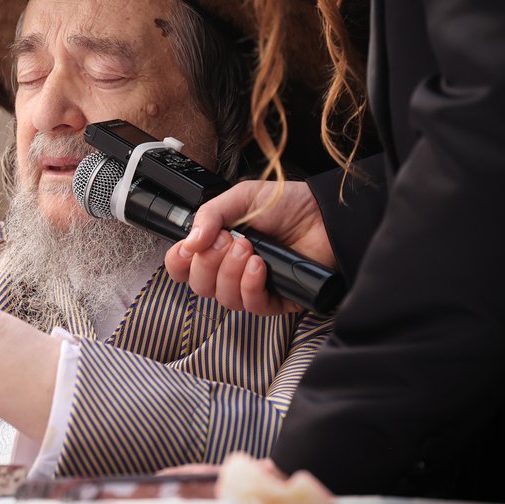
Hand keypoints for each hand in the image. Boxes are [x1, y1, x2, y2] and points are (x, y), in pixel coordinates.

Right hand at [164, 179, 332, 314]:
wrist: (325, 215)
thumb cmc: (289, 204)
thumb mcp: (242, 197)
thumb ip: (210, 215)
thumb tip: (189, 242)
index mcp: (218, 244)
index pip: (184, 266)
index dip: (179, 262)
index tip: (190, 248)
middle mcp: (231, 269)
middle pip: (199, 285)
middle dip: (208, 263)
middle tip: (228, 239)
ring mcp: (253, 286)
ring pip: (223, 298)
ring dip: (230, 272)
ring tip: (249, 248)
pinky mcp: (277, 300)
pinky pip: (252, 305)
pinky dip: (250, 285)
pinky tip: (259, 266)